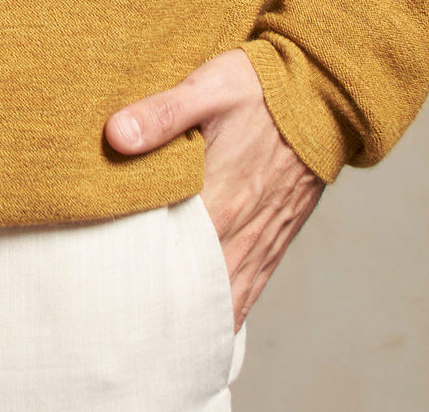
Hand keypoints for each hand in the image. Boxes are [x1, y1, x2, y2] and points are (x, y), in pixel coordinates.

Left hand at [104, 47, 326, 332]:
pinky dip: (228, 313)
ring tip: (154, 340)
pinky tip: (204, 326)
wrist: (323, 91)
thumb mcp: (208, 87)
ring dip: (194, 320)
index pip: (172, 258)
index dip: (138, 281)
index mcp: (222, 197)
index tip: (106, 296)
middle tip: (120, 332)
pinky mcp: (278, 236)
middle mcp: (244, 228)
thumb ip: (161, 114)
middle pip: (197, 290)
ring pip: (226, 299)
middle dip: (161, 312)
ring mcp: (264, 237)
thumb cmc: (262, 87)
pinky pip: (252, 289)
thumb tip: (116, 135)